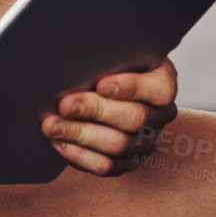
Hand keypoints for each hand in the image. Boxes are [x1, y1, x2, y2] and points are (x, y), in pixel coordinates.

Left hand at [41, 57, 178, 176]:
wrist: (107, 84)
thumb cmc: (111, 62)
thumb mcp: (115, 50)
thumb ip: (106, 55)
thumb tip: (79, 59)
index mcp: (163, 84)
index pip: (159, 90)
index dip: (131, 88)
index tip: (101, 84)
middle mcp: (160, 115)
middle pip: (134, 118)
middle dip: (94, 110)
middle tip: (65, 105)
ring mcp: (146, 142)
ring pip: (118, 145)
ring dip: (81, 135)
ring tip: (52, 126)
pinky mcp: (128, 161)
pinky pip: (107, 166)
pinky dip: (80, 155)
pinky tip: (59, 142)